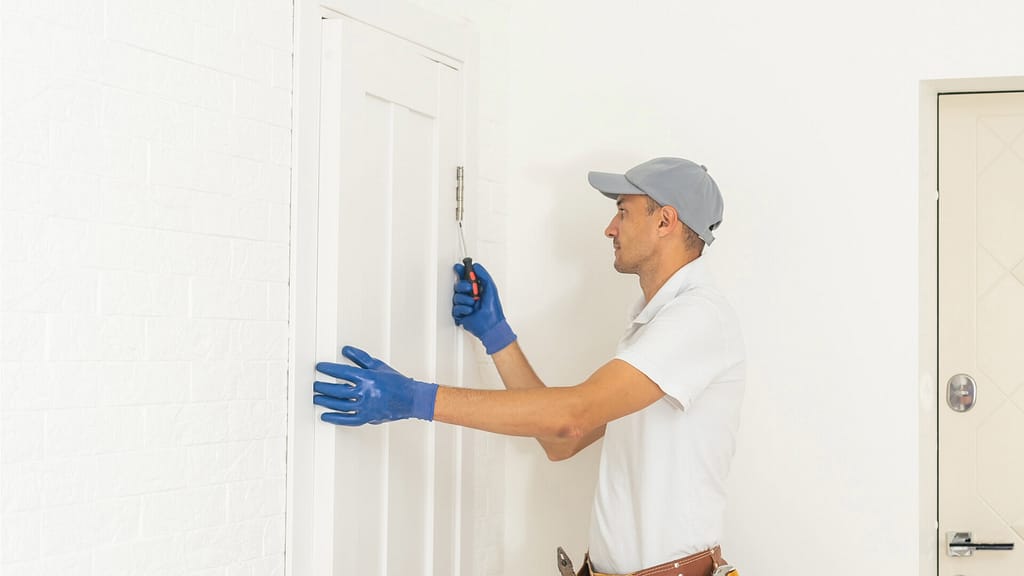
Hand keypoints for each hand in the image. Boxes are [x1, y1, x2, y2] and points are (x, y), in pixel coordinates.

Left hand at [313, 346, 437, 424]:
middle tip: (315, 385)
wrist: (411, 399)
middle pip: (338, 390)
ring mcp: (367, 407)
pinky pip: (348, 420)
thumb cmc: (396, 382)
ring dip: (326, 401)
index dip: (329, 369)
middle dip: (324, 387)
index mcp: (369, 378)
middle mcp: (366, 393)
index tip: (320, 367)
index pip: (343, 372)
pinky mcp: (368, 417)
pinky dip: (335, 419)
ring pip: (340, 405)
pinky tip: (325, 416)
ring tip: (316, 398)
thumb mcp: (378, 366)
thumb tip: (345, 350)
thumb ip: (360, 358)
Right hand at [452, 261, 516, 353]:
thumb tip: (476, 266)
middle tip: (470, 288)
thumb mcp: (490, 287)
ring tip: (473, 303)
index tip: (459, 267)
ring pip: (456, 297)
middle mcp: (469, 295)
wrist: (491, 325)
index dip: (461, 271)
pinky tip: (470, 310)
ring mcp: (464, 304)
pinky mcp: (460, 314)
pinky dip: (463, 309)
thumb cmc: (493, 309)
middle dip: (462, 286)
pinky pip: (456, 308)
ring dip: (465, 299)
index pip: (465, 277)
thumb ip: (483, 275)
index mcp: (476, 288)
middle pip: (458, 285)